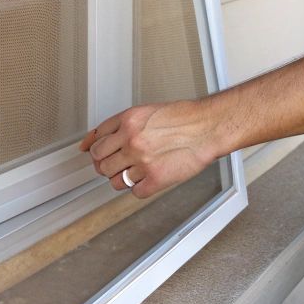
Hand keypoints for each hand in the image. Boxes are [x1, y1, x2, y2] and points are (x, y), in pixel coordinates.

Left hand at [78, 99, 219, 199]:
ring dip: (122, 178)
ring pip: (115, 181)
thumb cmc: (185, 118)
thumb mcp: (148, 111)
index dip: (95, 148)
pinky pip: (135, 192)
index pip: (96, 139)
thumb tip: (99, 137)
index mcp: (128, 121)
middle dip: (106, 165)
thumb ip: (123, 124)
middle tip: (117, 164)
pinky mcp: (156, 179)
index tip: (95, 153)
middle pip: (100, 162)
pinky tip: (149, 179)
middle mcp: (132, 140)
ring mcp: (142, 161)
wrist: (208, 127)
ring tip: (136, 172)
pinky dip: (140, 188)